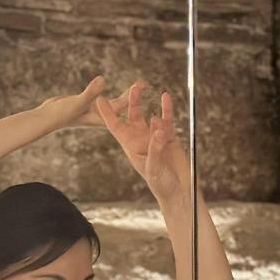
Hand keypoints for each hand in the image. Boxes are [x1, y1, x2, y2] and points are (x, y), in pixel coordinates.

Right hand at [39, 76, 136, 129]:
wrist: (48, 118)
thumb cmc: (62, 113)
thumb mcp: (78, 101)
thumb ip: (91, 92)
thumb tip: (103, 79)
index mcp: (102, 118)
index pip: (122, 106)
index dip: (133, 96)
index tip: (144, 86)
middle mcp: (101, 116)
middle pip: (121, 105)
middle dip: (133, 95)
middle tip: (144, 83)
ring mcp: (95, 111)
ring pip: (113, 102)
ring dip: (124, 94)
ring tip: (135, 85)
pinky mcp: (87, 105)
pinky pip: (102, 97)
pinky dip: (108, 91)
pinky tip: (112, 85)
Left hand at [96, 82, 191, 206]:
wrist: (179, 192)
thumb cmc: (162, 184)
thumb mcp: (154, 168)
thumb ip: (155, 147)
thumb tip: (158, 128)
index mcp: (131, 147)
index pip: (116, 127)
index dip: (108, 113)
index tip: (100, 99)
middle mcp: (142, 141)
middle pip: (133, 117)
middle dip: (131, 102)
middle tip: (131, 88)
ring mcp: (156, 139)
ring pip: (150, 116)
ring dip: (146, 103)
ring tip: (142, 87)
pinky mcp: (170, 139)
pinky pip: (168, 121)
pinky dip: (167, 109)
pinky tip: (165, 98)